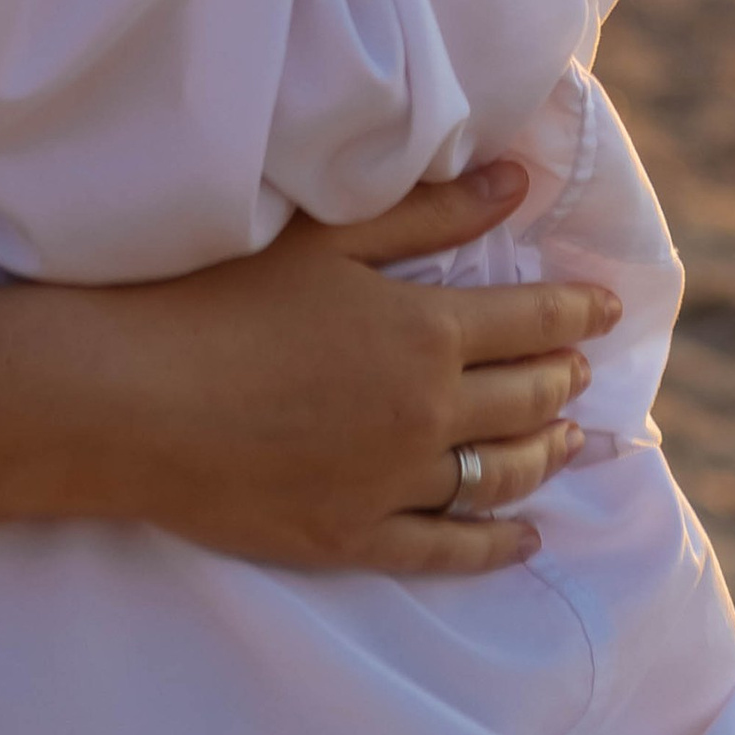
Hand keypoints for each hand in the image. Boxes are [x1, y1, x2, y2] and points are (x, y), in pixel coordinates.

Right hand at [0, 163, 619, 575]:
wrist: (128, 398)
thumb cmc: (218, 297)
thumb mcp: (328, 237)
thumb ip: (430, 212)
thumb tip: (516, 183)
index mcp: (424, 331)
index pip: (530, 322)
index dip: (574, 312)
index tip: (605, 309)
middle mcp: (423, 414)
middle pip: (523, 400)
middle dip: (562, 381)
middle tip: (584, 372)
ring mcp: (389, 485)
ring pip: (495, 477)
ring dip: (543, 456)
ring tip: (568, 444)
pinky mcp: (348, 538)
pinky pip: (445, 550)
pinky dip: (495, 545)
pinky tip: (522, 538)